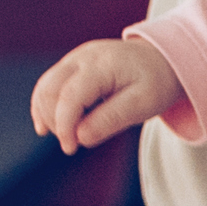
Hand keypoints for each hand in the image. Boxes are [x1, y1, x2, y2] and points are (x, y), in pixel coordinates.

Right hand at [32, 37, 184, 153]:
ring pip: (45, 87)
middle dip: (55, 121)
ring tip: (68, 135)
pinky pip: (48, 84)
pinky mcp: (71, 65)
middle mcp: (83, 57)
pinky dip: (44, 106)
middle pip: (50, 90)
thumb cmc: (155, 82)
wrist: (161, 58)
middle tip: (74, 144)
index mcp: (103, 65)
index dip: (64, 125)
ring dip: (47, 115)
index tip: (70, 148)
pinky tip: (46, 127)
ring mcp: (75, 58)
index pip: (70, 96)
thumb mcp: (143, 104)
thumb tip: (80, 137)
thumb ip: (111, 120)